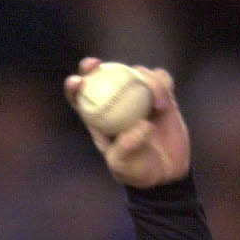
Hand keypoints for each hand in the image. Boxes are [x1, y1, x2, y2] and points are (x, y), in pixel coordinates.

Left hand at [64, 57, 189, 188]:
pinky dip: (162, 85)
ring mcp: (139, 96)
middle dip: (94, 67)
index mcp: (99, 119)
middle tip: (96, 65)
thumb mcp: (123, 165)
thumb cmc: (136, 170)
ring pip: (135, 73)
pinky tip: (164, 104)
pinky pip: (160, 80)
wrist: (164, 173)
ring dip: (144, 80)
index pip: (81, 99)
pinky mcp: (161, 95)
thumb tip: (140, 124)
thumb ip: (126, 147)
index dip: (74, 86)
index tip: (76, 81)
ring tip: (157, 106)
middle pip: (103, 77)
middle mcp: (117, 103)